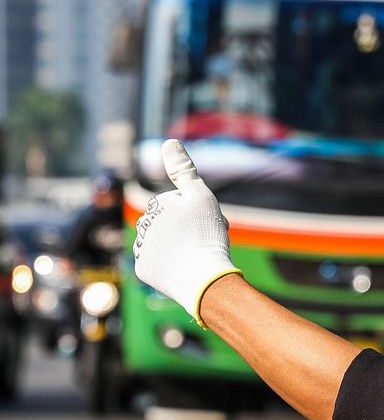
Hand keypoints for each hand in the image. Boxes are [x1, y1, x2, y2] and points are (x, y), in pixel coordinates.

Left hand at [133, 140, 241, 325]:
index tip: (206, 221)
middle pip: (169, 223)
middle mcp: (143, 224)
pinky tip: (183, 268)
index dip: (197, 211)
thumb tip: (169, 141)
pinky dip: (171, 265)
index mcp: (156, 204)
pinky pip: (159, 263)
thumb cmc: (206, 233)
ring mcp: (141, 249)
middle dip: (185, 228)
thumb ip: (183, 169)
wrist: (203, 278)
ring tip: (195, 255)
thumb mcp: (201, 195)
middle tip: (205, 238)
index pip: (179, 203)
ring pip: (163, 242)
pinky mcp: (144, 270)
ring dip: (177, 245)